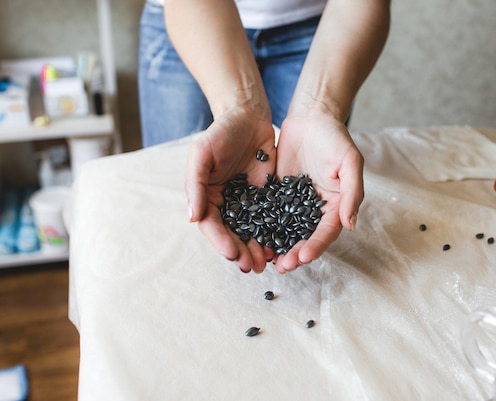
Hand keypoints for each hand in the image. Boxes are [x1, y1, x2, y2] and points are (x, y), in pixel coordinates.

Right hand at [185, 108, 275, 272]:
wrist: (248, 117)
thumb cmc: (220, 133)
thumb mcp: (201, 154)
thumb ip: (195, 184)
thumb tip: (192, 217)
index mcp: (207, 198)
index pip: (212, 226)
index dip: (221, 242)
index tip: (232, 254)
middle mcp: (227, 205)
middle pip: (233, 235)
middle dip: (241, 252)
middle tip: (252, 266)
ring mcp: (248, 203)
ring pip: (253, 233)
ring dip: (258, 250)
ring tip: (267, 263)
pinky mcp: (269, 198)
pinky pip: (272, 220)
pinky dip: (276, 235)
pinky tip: (283, 246)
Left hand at [273, 110, 363, 272]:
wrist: (312, 117)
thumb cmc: (336, 138)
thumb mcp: (350, 162)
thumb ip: (352, 193)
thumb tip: (351, 225)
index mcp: (336, 205)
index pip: (327, 231)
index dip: (316, 246)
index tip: (304, 257)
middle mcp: (316, 209)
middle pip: (305, 237)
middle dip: (295, 253)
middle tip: (282, 266)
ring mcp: (295, 203)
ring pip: (286, 231)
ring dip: (278, 247)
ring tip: (267, 260)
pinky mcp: (278, 194)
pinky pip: (269, 214)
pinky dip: (263, 228)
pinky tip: (253, 239)